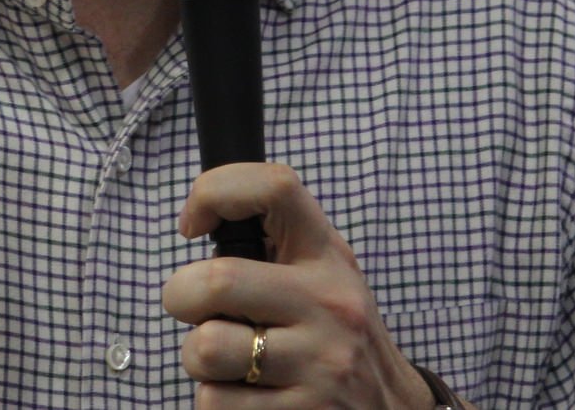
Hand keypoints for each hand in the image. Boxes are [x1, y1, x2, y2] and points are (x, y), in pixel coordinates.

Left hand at [162, 162, 436, 408]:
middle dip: (181, 297)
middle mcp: (329, 305)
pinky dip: (215, 399)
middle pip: (215, 281)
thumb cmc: (332, 330)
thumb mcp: (321, 271)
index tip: (194, 225)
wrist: (392, 408)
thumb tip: (199, 218)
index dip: (214, 192)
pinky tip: (247, 395)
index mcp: (327, 255)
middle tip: (196, 309)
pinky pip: (213, 402)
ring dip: (198, 358)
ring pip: (205, 349)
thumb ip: (272, 242)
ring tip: (229, 359)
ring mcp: (319, 365)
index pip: (274, 187)